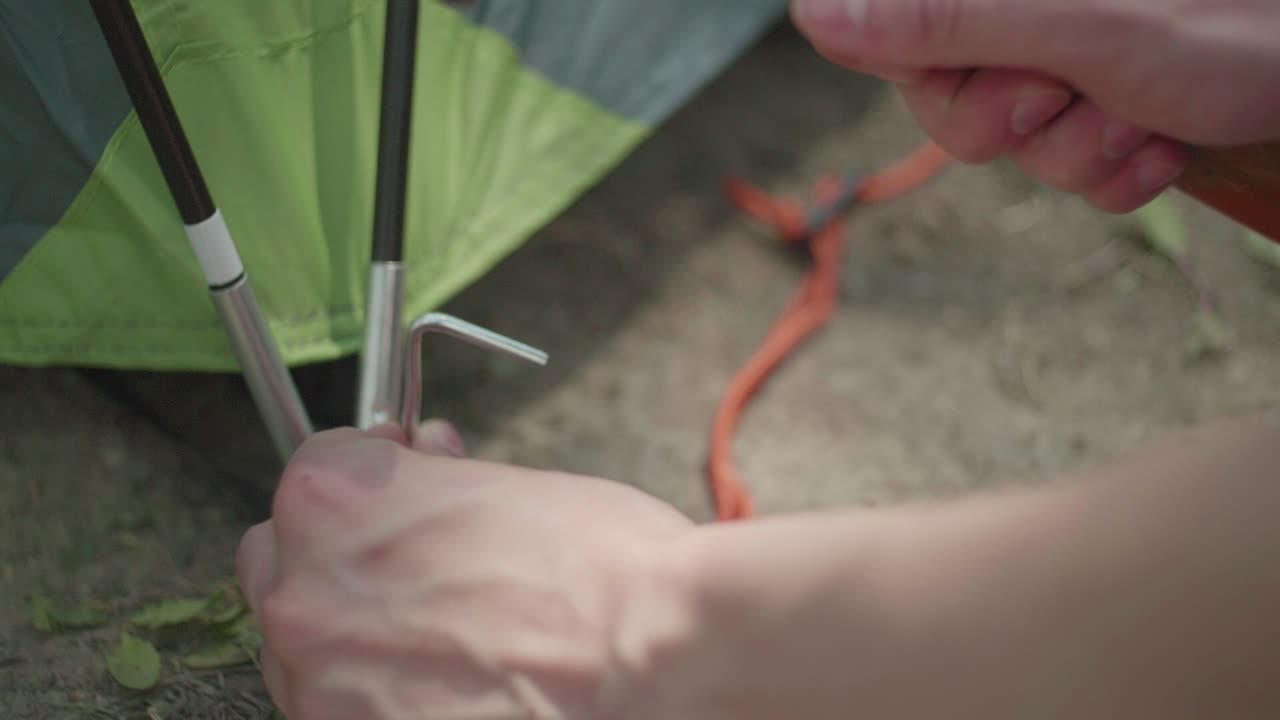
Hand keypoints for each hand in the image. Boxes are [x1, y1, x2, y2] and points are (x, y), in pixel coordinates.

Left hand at [235, 422, 696, 719]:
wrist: (654, 656)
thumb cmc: (598, 564)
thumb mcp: (510, 484)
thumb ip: (439, 480)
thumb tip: (426, 463)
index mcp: (334, 500)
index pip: (311, 471)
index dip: (369, 478)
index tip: (405, 488)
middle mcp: (303, 592)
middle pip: (281, 559)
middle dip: (337, 553)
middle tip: (413, 563)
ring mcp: (320, 685)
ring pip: (301, 647)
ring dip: (351, 629)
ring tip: (445, 634)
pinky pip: (341, 708)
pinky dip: (379, 694)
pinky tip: (449, 683)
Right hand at [789, 0, 1279, 211]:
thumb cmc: (1230, 23)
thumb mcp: (1074, 25)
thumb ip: (943, 17)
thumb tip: (811, 13)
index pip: (891, 29)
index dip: (934, 70)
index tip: (1009, 70)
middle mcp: (1019, 13)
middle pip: (944, 99)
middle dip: (1016, 122)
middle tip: (1072, 93)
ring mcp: (1061, 55)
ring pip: (1013, 146)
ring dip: (1083, 151)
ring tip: (1143, 112)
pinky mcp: (1101, 102)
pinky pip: (1069, 168)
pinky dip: (1118, 170)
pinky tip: (1162, 137)